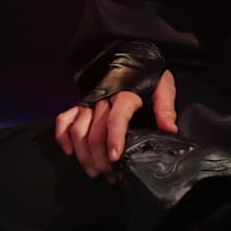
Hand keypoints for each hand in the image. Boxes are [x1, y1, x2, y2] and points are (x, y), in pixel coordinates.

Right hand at [54, 69, 177, 179]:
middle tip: (110, 175)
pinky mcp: (80, 104)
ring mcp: (88, 102)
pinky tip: (69, 152)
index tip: (115, 157)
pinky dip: (62, 137)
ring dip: (83, 154)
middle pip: (95, 131)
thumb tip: (168, 129)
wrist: (131, 56)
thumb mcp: (163, 85)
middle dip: (100, 157)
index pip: (116, 118)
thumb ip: (165, 107)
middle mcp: (103, 98)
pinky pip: (64, 120)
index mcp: (125, 93)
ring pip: (78, 130)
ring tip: (94, 172)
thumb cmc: (147, 73)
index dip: (114, 138)